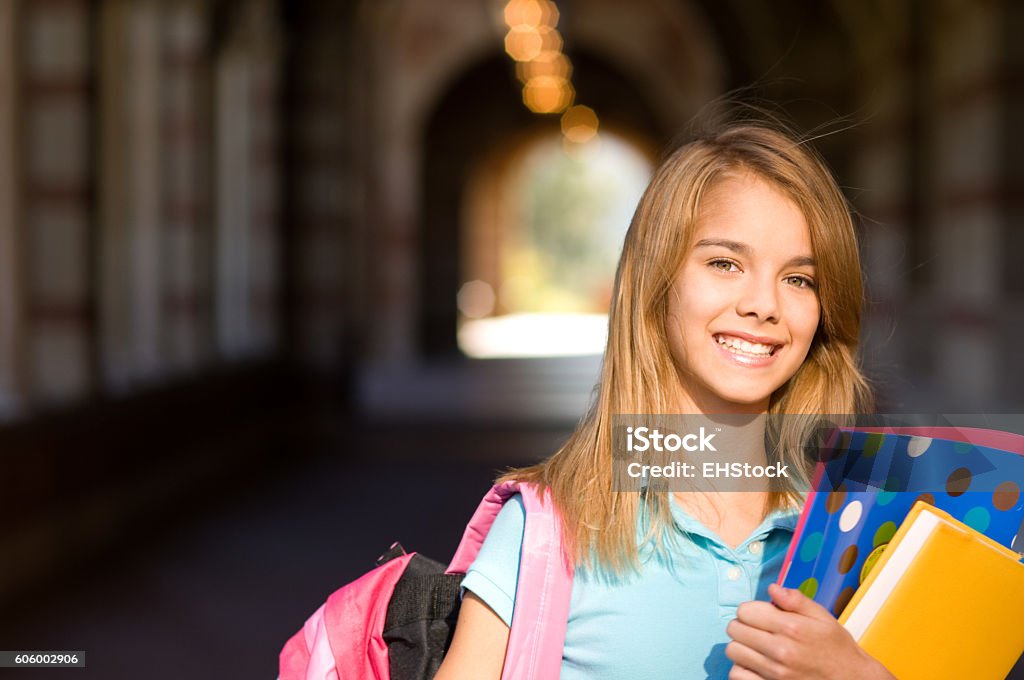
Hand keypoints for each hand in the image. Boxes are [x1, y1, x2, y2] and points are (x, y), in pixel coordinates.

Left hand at [725, 583, 894, 679]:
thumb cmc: (836, 649)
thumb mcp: (823, 618)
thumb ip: (796, 600)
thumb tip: (772, 588)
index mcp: (791, 627)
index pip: (745, 611)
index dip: (751, 610)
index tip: (760, 615)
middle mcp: (780, 650)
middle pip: (735, 629)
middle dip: (743, 625)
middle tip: (757, 630)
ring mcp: (774, 672)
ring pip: (733, 651)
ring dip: (741, 646)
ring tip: (756, 647)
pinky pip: (737, 675)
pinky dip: (741, 668)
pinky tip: (754, 664)